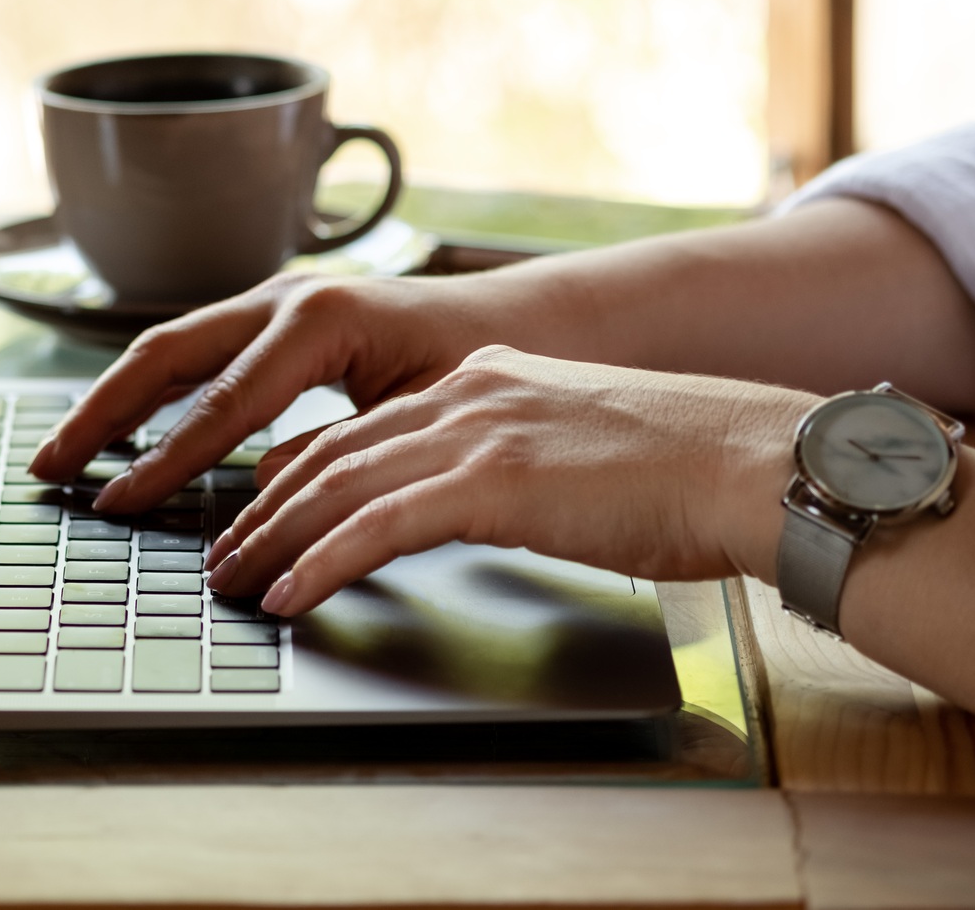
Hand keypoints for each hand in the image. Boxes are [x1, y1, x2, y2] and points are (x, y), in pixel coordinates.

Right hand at [30, 272, 530, 508]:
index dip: (163, 460)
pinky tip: (122, 430)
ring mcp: (274, 302)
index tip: (118, 502)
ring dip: (113, 400)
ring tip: (63, 453)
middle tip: (49, 470)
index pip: (221, 403)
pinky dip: (150, 392)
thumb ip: (340, 447)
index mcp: (322, 320)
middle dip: (101, 414)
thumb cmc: (483, 370)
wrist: (520, 321)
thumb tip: (259, 488)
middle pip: (165, 353)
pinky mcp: (273, 317)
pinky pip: (195, 353)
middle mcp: (286, 299)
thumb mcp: (422, 418)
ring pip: (170, 348)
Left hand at [201, 346, 812, 616]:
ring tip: (231, 584)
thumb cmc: (688, 471)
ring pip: (336, 486)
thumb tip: (468, 501)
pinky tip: (288, 595)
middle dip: (264, 509)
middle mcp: (468, 394)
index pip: (364, 427)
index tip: (260, 508)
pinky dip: (320, 564)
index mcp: (488, 379)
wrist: (752, 460)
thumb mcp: (576, 447)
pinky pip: (376, 527)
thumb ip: (510, 461)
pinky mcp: (491, 482)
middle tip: (223, 555)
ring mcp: (476, 433)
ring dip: (272, 540)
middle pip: (331, 453)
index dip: (297, 472)